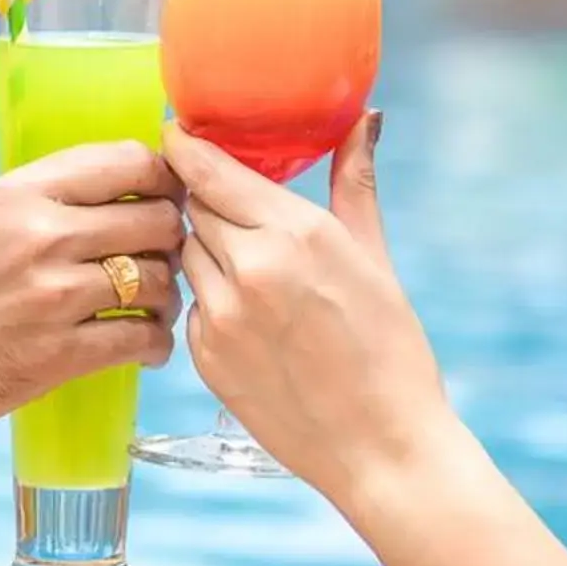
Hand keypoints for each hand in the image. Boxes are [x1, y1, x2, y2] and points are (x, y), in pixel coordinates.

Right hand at [0, 140, 184, 438]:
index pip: (129, 161)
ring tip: (155, 304)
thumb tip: (122, 193)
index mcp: (23, 192)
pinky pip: (140, 339)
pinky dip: (155, 344)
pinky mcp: (57, 356)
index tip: (167, 194)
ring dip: (167, 294)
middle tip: (164, 254)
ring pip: (158, 281)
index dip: (164, 177)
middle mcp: (43, 237)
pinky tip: (146, 345)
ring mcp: (53, 298)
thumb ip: (47, 202)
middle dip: (172, 237)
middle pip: (156, 220)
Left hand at [164, 114, 453, 501]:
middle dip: (203, 199)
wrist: (383, 448)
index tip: (175, 133)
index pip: (207, 169)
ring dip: (205, 250)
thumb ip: (355, 181)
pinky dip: (210, 299)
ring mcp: (221, 315)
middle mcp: (249, 267)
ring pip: (186, 255)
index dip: (184, 146)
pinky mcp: (204, 357)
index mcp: (294, 232)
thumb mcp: (376, 257)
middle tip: (220, 199)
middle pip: (192, 206)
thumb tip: (367, 117)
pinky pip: (191, 306)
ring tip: (246, 267)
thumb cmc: (391, 351)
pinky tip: (250, 317)